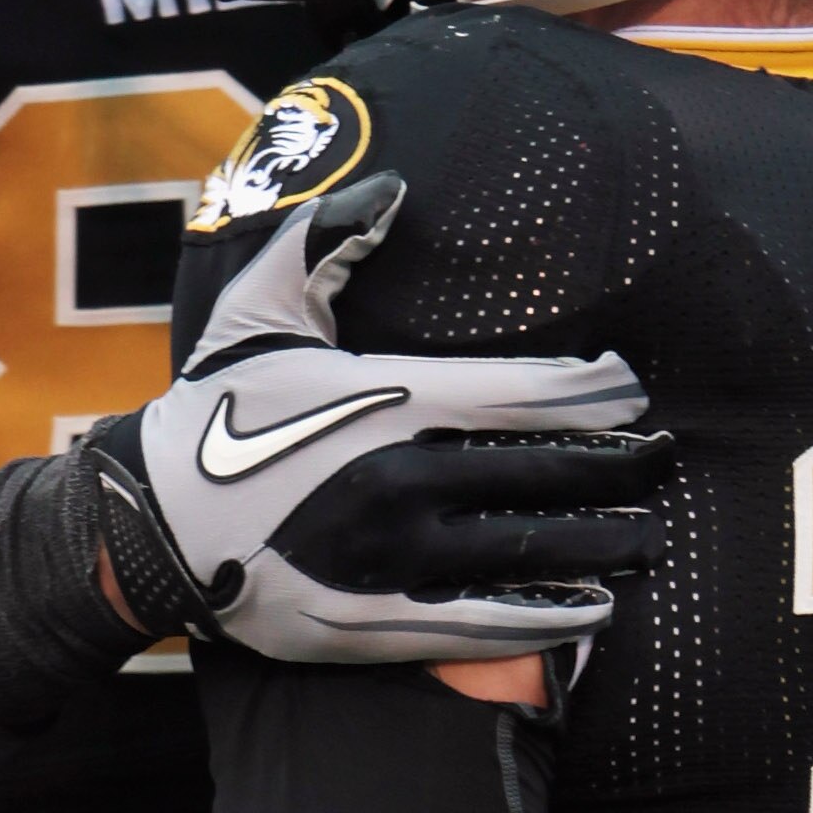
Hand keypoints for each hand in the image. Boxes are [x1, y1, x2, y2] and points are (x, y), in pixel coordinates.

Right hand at [90, 177, 666, 665]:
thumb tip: (394, 187)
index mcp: (391, 398)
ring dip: (602, 546)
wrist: (146, 527)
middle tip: (665, 462)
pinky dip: (551, 619)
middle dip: (622, 468)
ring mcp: (397, 560)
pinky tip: (594, 611)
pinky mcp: (380, 624)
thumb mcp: (259, 310)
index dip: (598, 392)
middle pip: (550, 475)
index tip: (631, 390)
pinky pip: (489, 625)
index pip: (531, 393)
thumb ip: (327, 241)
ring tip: (645, 539)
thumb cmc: (214, 414)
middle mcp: (405, 480)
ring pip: (532, 553)